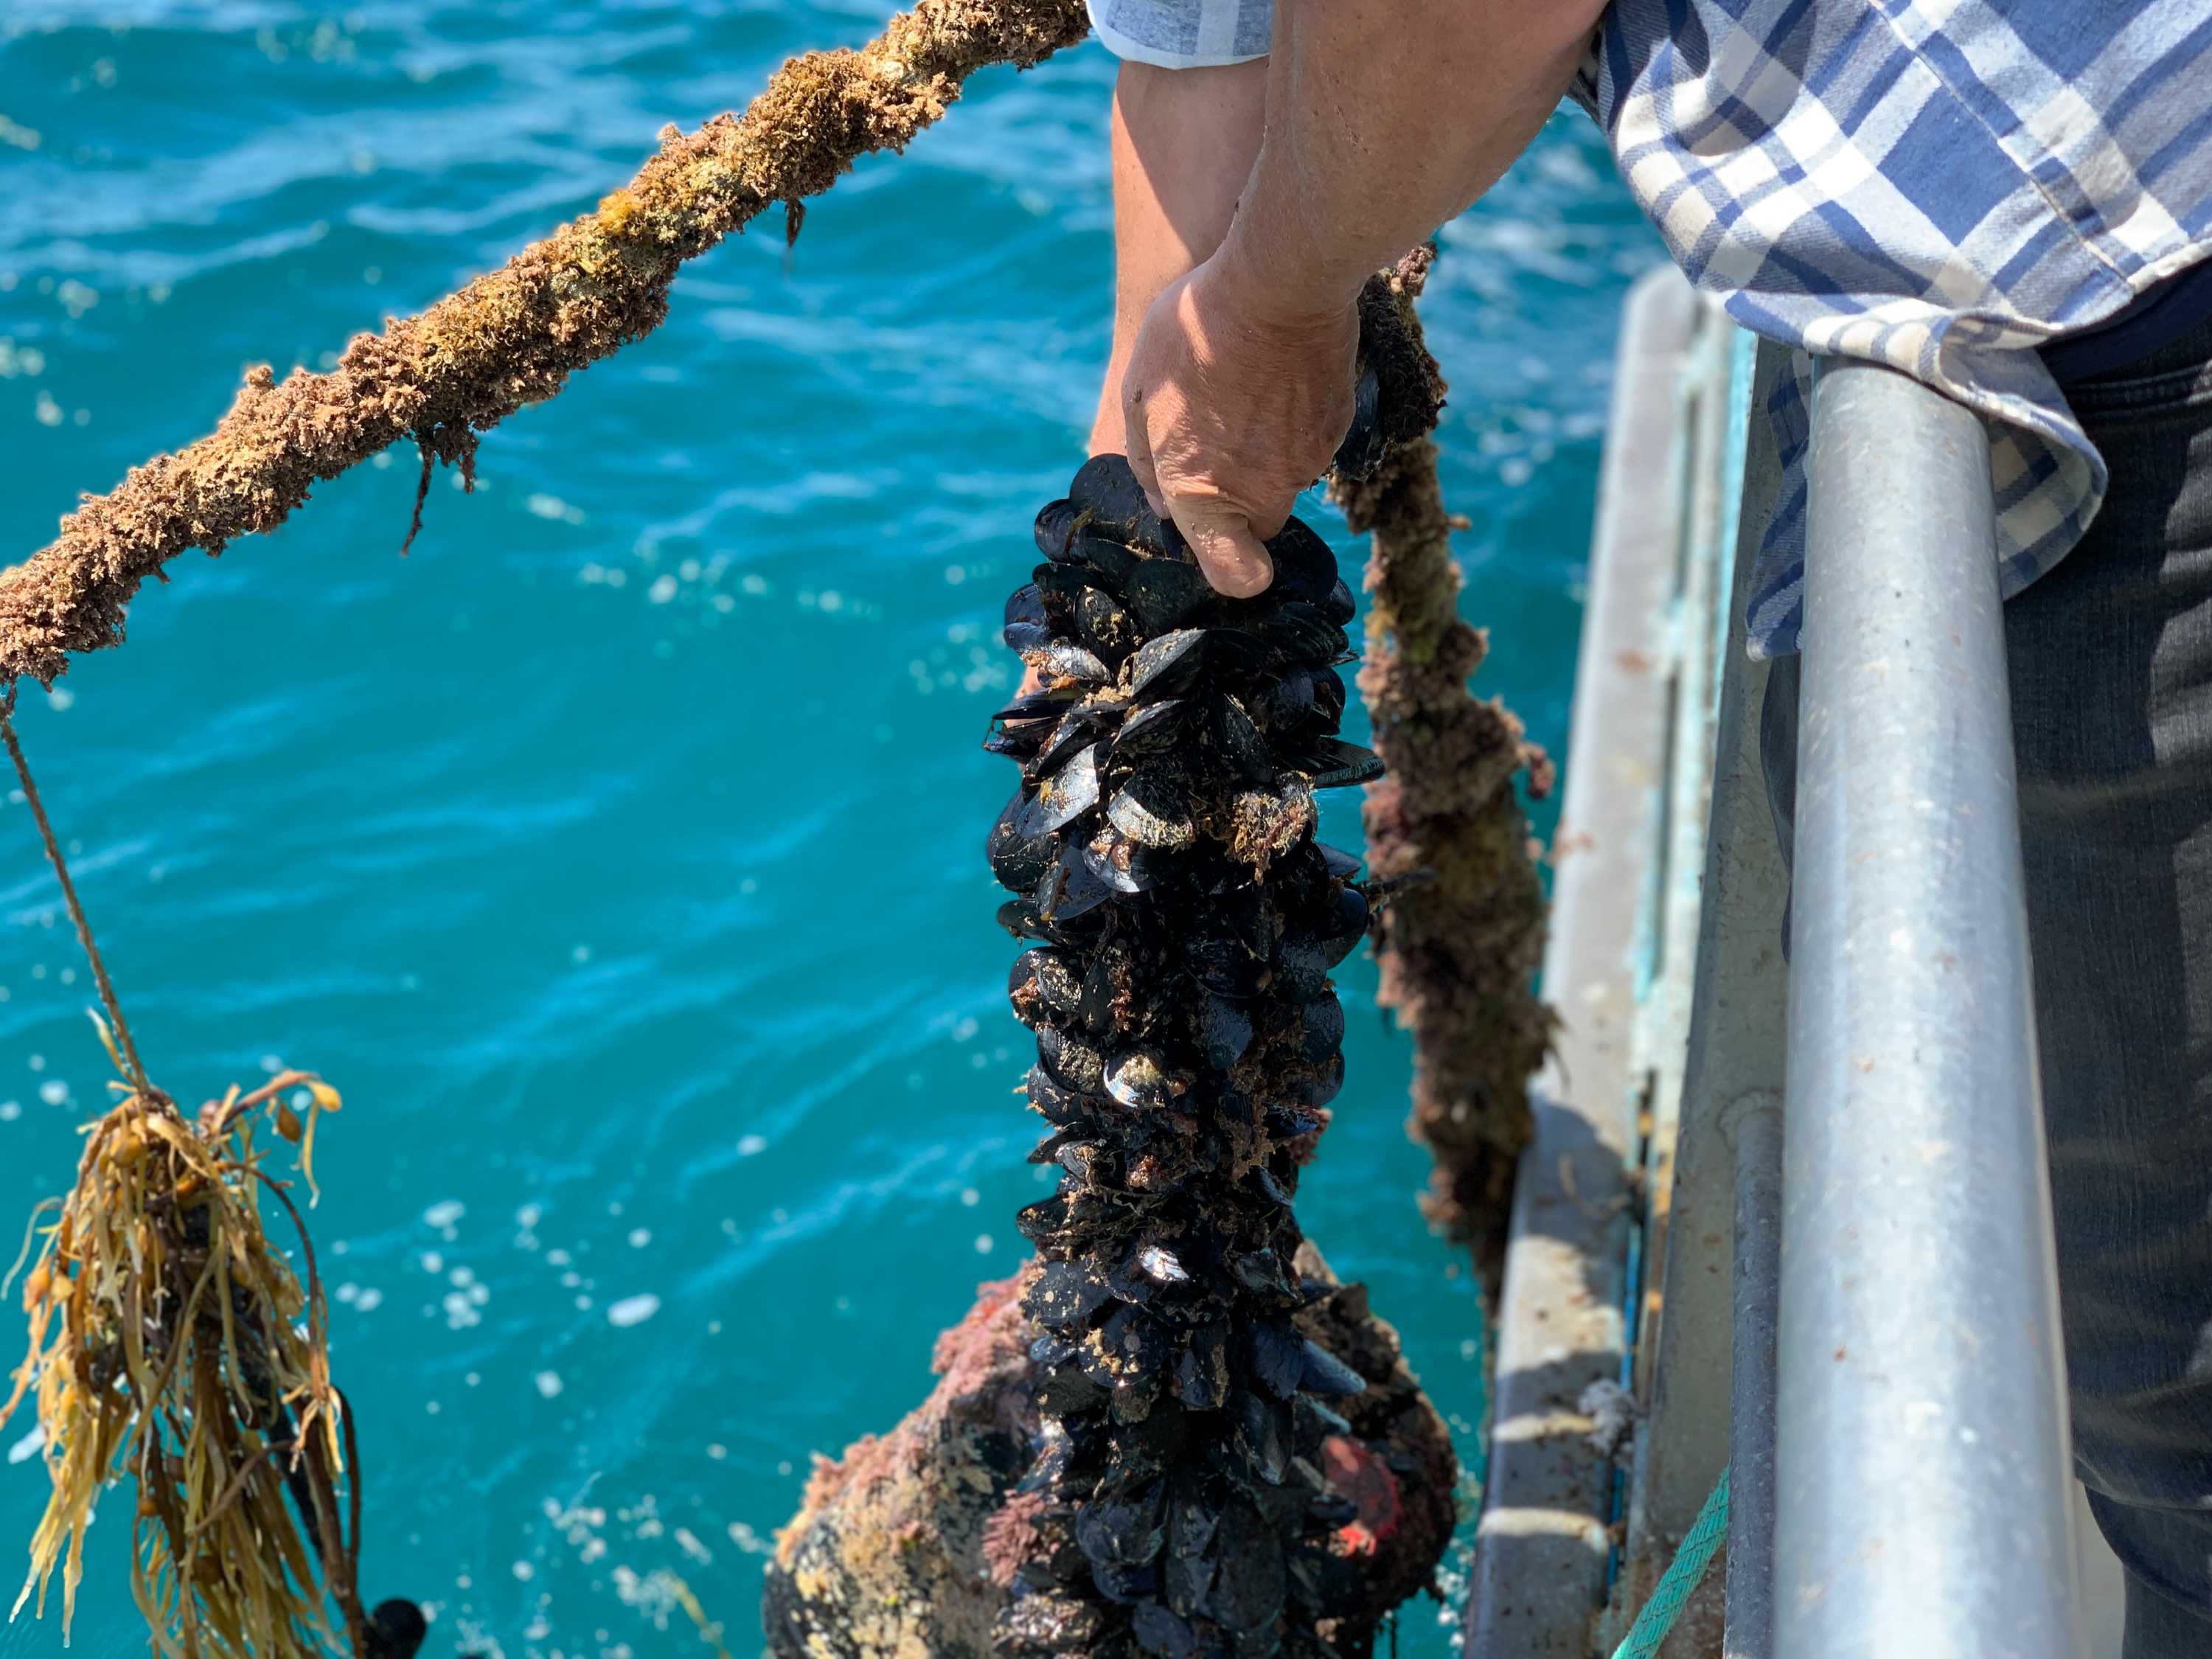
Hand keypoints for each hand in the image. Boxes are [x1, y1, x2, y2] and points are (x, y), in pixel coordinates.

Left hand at [1120, 252, 1359, 597]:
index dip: (1231, 571)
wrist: (1280, 281)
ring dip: (1264, 452)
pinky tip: (1276, 372)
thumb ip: (1148, 460)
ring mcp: (1304, 463)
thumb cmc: (1197, 333)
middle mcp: (1261, 493)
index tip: (1222, 546)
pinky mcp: (1336, 429)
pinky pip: (1310, 443)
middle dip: (1236, 497)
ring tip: (1242, 388)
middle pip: (1255, 524)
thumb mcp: (1140, 391)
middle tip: (1215, 436)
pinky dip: (1294, 420)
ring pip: (1282, 479)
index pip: (1235, 578)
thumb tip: (1161, 503)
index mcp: (1203, 494)